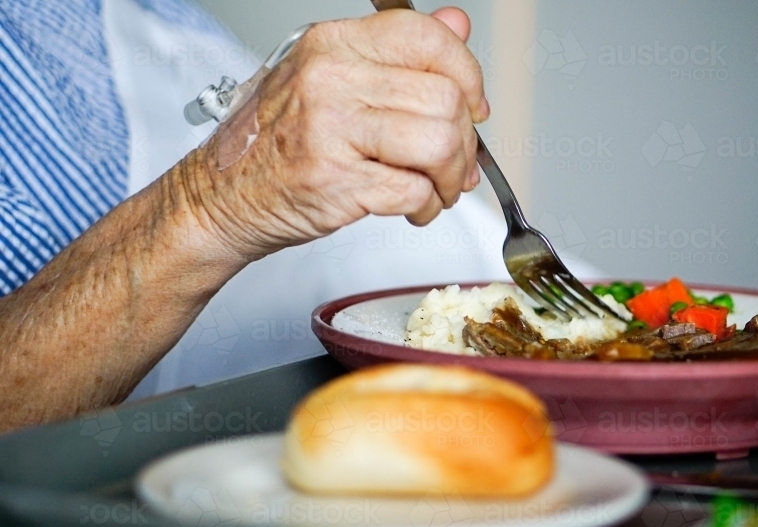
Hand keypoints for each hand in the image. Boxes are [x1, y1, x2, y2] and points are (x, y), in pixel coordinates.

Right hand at [182, 7, 488, 260]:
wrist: (220, 196)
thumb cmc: (277, 143)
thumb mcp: (332, 79)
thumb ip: (398, 53)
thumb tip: (457, 25)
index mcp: (333, 45)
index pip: (427, 38)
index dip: (467, 74)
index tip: (473, 105)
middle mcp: (330, 79)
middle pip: (445, 99)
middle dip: (464, 141)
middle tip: (455, 161)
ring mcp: (331, 130)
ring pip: (440, 144)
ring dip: (452, 177)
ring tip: (438, 187)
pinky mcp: (336, 181)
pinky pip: (416, 190)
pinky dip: (427, 206)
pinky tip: (413, 206)